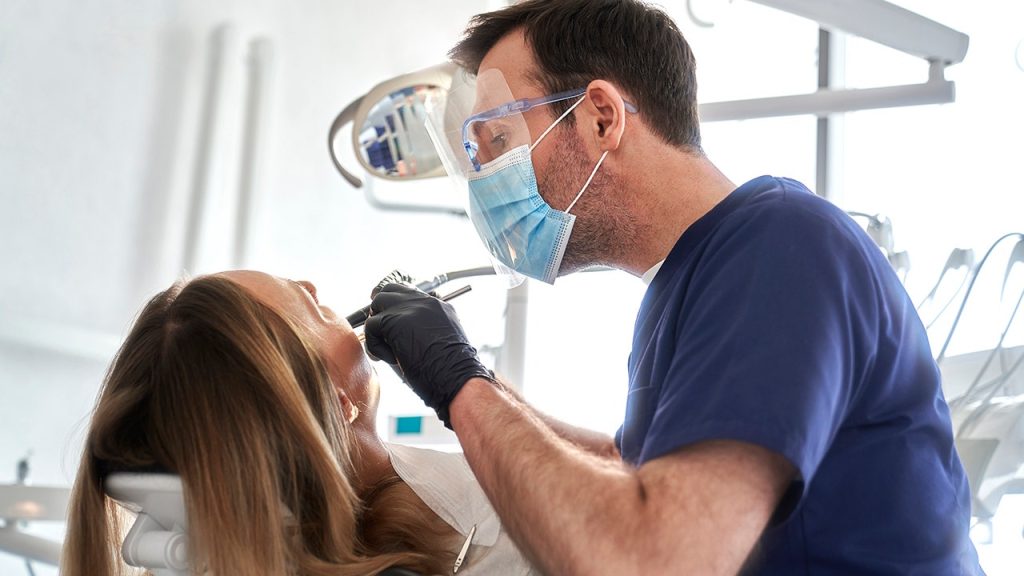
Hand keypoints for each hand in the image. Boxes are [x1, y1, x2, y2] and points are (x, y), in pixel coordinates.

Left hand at [364, 283, 492, 427]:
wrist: (456, 375)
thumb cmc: (452, 370)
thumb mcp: (445, 342)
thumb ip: (429, 331)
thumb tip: (406, 338)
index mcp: (439, 306)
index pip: (410, 293)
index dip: (397, 306)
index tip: (393, 323)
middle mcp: (425, 301)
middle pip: (391, 290)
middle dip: (381, 309)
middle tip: (381, 331)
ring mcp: (409, 308)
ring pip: (378, 303)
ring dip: (377, 326)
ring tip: (386, 348)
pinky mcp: (394, 320)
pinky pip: (371, 326)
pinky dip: (376, 345)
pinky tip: (390, 358)